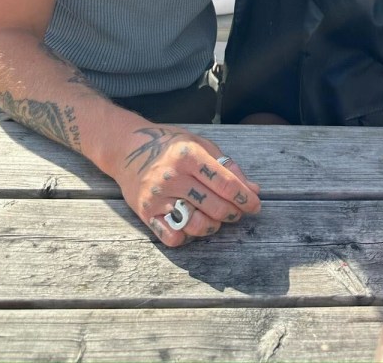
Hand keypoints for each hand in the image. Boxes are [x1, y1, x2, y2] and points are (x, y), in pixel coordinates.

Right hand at [109, 124, 260, 246]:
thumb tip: (253, 189)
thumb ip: (226, 166)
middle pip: (215, 206)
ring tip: (216, 219)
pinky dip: (186, 236)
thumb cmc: (170, 146)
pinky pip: (172, 237)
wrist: (127, 148)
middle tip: (237, 213)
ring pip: (197, 225)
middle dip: (234, 213)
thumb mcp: (200, 144)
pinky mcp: (146, 213)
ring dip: (213, 227)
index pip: (225, 183)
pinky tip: (190, 224)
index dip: (245, 197)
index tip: (255, 205)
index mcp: (188, 154)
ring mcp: (158, 196)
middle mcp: (173, 176)